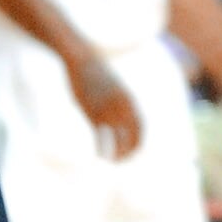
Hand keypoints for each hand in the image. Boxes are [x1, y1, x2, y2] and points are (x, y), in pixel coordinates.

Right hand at [68, 46, 142, 160]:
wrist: (81, 59)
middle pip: (132, 135)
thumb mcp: (114, 85)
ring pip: (117, 139)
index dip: (139, 140)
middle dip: (131, 150)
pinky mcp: (91, 112)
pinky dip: (101, 149)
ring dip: (117, 154)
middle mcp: (121, 105)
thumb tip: (124, 113)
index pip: (140, 125)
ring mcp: (106, 109)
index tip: (135, 150)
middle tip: (125, 159)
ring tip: (113, 162)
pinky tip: (99, 155)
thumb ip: (121, 100)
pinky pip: (100, 137)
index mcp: (128, 98)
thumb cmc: (97, 73)